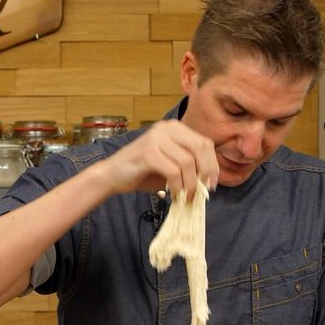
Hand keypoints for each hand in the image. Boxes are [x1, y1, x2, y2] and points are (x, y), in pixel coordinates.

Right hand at [96, 120, 217, 200]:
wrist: (112, 176)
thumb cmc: (142, 172)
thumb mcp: (171, 165)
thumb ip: (189, 166)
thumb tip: (210, 180)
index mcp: (175, 128)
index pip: (204, 143)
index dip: (212, 164)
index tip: (212, 183)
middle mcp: (166, 128)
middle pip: (200, 148)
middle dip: (205, 172)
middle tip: (203, 191)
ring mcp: (156, 138)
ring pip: (187, 162)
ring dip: (191, 184)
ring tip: (186, 196)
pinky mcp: (147, 152)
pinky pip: (173, 171)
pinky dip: (178, 186)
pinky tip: (174, 194)